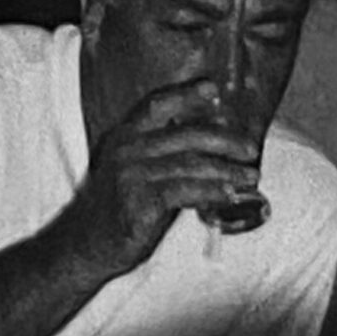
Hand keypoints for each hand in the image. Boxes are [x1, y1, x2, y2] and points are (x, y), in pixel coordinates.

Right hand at [61, 81, 265, 279]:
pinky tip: (229, 194)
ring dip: (226, 170)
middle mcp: (127, 149)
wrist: (86, 246)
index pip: (158, 105)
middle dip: (224, 140)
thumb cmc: (116, 211)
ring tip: (250, 176)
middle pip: (185, 134)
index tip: (214, 90)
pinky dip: (211, 191)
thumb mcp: (133, 172)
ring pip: (190, 164)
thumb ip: (162, 158)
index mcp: (125, 136)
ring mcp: (132, 175)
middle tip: (250, 149)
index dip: (186, 94)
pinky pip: (184, 191)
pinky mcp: (139, 202)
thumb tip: (206, 153)